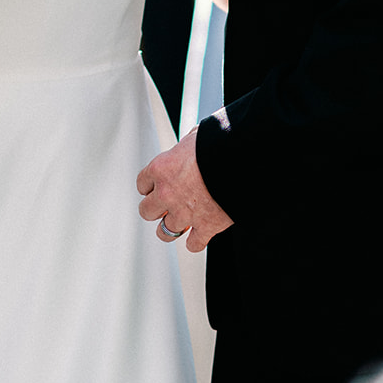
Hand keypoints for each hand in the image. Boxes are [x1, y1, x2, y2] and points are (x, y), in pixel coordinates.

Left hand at [137, 126, 232, 252]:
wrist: (239, 161)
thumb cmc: (217, 146)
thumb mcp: (195, 137)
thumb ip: (187, 148)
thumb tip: (191, 145)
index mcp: (161, 169)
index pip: (143, 183)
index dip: (150, 186)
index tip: (154, 187)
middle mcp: (167, 194)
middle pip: (147, 211)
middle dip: (156, 209)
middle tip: (163, 207)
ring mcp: (184, 213)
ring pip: (165, 232)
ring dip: (172, 228)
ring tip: (179, 223)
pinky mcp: (204, 227)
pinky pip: (193, 244)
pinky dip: (196, 241)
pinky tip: (199, 236)